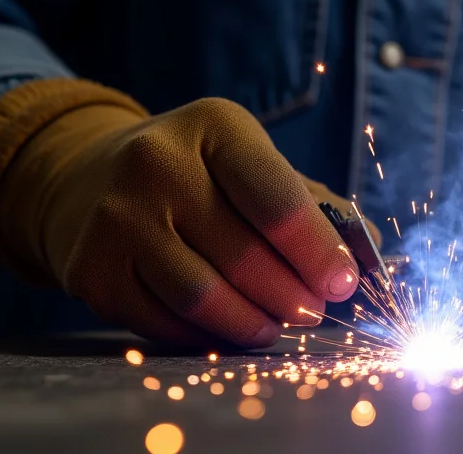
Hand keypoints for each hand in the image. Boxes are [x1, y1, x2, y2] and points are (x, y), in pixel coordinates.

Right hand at [0, 81, 377, 347]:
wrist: (90, 176)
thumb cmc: (201, 174)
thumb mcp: (254, 164)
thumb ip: (318, 208)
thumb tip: (373, 262)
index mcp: (214, 127)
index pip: (278, 202)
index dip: (318, 253)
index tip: (344, 284)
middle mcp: (156, 164)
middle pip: (245, 256)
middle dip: (293, 296)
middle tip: (315, 312)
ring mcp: (116, 218)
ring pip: (203, 297)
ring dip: (254, 323)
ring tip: (278, 325)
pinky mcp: (90, 269)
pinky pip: (164, 322)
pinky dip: (208, 336)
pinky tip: (231, 328)